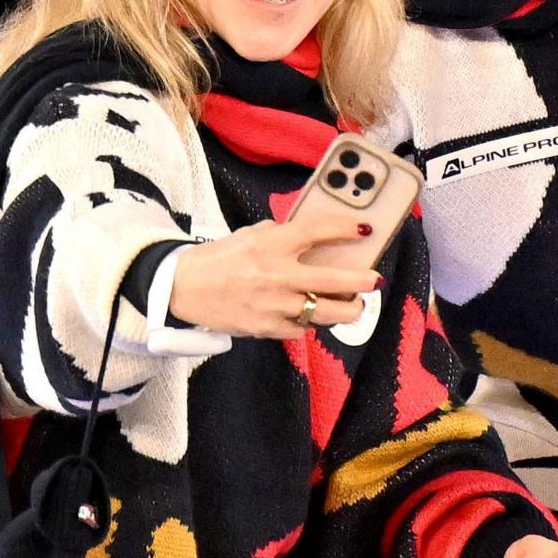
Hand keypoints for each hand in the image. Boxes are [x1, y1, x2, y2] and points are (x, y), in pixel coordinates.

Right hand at [160, 212, 379, 338]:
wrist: (183, 288)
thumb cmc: (220, 258)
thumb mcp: (250, 235)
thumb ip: (282, 234)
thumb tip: (314, 237)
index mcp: (271, 244)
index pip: (317, 232)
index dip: (345, 229)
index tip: (365, 230)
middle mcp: (276, 275)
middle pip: (332, 280)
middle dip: (360, 281)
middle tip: (374, 281)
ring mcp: (273, 305)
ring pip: (324, 312)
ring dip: (347, 310)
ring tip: (356, 306)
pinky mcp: (266, 328)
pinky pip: (301, 328)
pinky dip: (309, 322)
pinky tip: (312, 316)